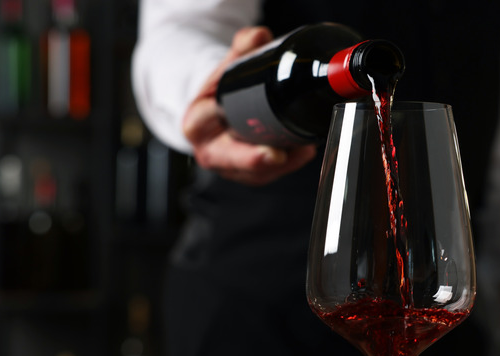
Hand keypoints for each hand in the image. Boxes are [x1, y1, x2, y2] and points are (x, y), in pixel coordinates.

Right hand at [182, 26, 316, 185]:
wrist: (221, 113)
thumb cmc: (222, 93)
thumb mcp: (227, 68)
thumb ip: (242, 48)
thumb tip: (259, 36)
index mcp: (196, 123)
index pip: (203, 122)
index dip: (216, 120)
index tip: (231, 119)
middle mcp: (210, 149)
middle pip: (229, 158)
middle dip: (253, 160)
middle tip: (277, 156)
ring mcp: (230, 166)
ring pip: (254, 173)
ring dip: (280, 164)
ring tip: (302, 148)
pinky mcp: (248, 174)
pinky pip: (268, 176)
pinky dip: (287, 166)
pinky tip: (303, 152)